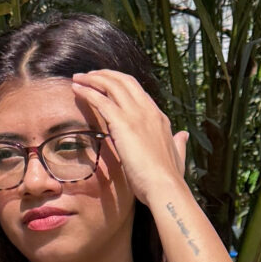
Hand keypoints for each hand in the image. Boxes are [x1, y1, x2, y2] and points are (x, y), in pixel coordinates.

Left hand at [71, 69, 190, 209]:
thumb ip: (179, 144)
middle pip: (124, 81)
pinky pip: (101, 100)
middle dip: (105, 74)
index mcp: (159, 117)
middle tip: (89, 76)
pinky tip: (76, 89)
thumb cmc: (169, 178)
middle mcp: (148, 111)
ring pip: (112, 85)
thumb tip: (184, 135)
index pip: (137, 90)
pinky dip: (88, 92)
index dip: (120, 83)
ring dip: (92, 79)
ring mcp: (136, 115)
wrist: (165, 187)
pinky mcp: (123, 124)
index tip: (106, 83)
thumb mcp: (178, 156)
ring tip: (78, 78)